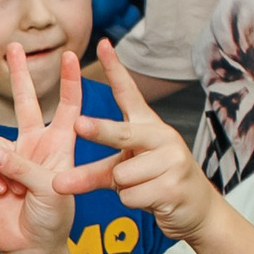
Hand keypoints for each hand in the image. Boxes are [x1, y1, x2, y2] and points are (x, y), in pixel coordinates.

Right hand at [0, 44, 81, 253]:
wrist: (31, 247)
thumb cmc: (52, 219)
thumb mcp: (49, 190)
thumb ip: (24, 167)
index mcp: (60, 145)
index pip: (68, 107)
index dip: (70, 81)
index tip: (73, 55)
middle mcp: (35, 146)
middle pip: (25, 102)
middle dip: (19, 75)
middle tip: (14, 46)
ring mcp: (12, 158)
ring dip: (3, 163)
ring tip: (14, 186)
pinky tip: (1, 192)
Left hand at [61, 42, 222, 242]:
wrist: (196, 209)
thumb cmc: (155, 182)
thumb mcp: (125, 171)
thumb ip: (93, 171)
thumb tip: (56, 182)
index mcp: (148, 126)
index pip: (129, 93)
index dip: (115, 69)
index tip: (103, 44)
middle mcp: (161, 137)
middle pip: (122, 133)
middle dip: (100, 131)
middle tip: (79, 124)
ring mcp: (171, 160)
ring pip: (121, 175)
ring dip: (123, 188)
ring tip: (143, 187)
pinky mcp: (173, 186)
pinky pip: (131, 196)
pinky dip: (133, 202)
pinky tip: (152, 198)